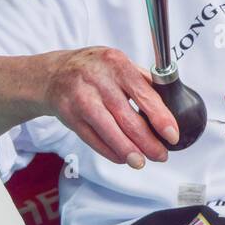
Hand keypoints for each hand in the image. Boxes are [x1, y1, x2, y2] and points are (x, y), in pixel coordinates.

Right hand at [41, 46, 178, 168]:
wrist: (53, 74)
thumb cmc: (92, 68)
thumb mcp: (118, 62)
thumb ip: (142, 80)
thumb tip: (168, 104)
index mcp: (117, 64)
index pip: (145, 95)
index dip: (161, 118)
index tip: (172, 135)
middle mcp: (98, 80)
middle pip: (128, 118)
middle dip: (148, 142)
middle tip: (161, 154)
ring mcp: (82, 98)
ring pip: (109, 131)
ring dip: (128, 151)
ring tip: (141, 162)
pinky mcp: (69, 116)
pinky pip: (93, 139)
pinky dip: (109, 151)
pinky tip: (122, 157)